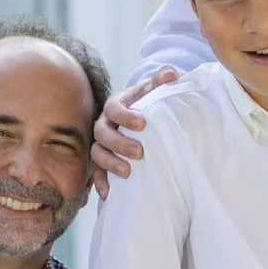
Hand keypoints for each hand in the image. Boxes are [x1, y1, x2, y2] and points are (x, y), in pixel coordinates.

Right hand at [91, 67, 178, 197]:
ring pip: (97, 153)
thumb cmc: (150, 104)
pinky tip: (110, 194)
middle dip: (119, 143)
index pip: (113, 107)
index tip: (142, 124)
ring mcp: (101, 143)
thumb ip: (163, 80)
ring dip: (110, 163)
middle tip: (140, 153)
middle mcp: (104, 123)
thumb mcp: (156, 90)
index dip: (124, 116)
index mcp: (116, 104)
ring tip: (128, 173)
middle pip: (102, 133)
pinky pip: (95, 173)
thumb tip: (171, 74)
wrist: (143, 121)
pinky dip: (101, 183)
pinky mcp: (102, 161)